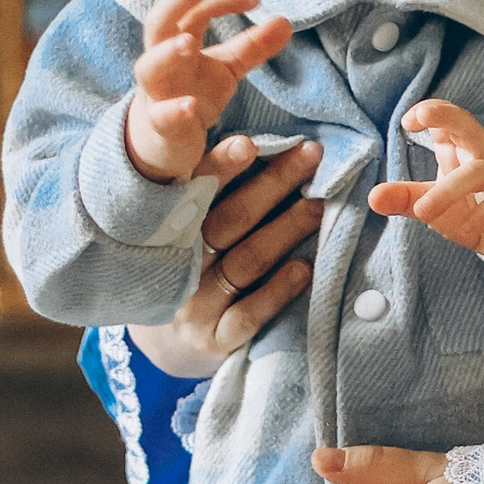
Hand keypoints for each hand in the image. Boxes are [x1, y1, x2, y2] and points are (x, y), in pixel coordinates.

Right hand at [124, 0, 290, 183]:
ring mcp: (158, 92)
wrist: (166, 141)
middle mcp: (162, 61)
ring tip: (188, 43)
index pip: (194, 9)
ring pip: (149, 67)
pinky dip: (175, 111)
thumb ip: (253, 46)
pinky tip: (190, 106)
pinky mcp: (161, 125)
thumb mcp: (227, 68)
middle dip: (176, 2)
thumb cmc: (194, 93)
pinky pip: (162, 116)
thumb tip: (285, 22)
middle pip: (158, 23)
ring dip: (167, 52)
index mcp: (179, 41)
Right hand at [126, 134, 320, 375]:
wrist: (164, 343)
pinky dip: (278, 291)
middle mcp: (177, 264)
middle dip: (272, 185)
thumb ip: (206, 192)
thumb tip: (256, 140)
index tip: (251, 142)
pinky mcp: (213, 341)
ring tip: (319, 205)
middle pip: (229, 219)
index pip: (192, 190)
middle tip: (310, 156)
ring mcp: (194, 305)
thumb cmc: (186, 265)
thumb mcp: (180, 228)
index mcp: (165, 228)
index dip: (220, 166)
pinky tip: (304, 269)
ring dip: (286, 230)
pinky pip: (248, 315)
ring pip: (245, 262)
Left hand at [369, 103, 483, 269]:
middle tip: (421, 116)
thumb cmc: (473, 211)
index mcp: (462, 150)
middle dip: (446, 115)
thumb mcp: (433, 205)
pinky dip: (479, 219)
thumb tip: (373, 197)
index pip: (448, 120)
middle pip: (468, 125)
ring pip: (477, 172)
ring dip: (448, 191)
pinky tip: (466, 232)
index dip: (430, 112)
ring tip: (423, 211)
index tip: (406, 122)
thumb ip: (406, 199)